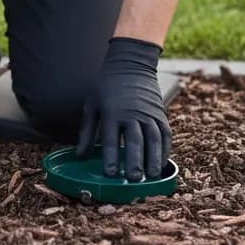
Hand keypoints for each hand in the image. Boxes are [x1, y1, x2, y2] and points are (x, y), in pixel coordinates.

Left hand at [76, 37, 171, 179]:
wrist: (130, 64)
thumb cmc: (106, 86)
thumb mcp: (91, 104)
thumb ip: (87, 130)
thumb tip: (79, 155)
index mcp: (111, 111)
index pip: (110, 138)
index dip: (111, 157)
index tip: (111, 174)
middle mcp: (132, 113)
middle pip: (135, 140)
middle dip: (135, 161)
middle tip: (135, 180)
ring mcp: (148, 113)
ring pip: (153, 139)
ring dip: (153, 159)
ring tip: (151, 177)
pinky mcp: (160, 113)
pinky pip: (165, 134)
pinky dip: (165, 150)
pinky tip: (161, 164)